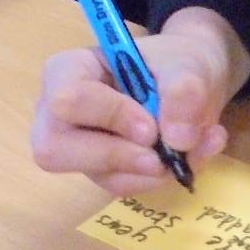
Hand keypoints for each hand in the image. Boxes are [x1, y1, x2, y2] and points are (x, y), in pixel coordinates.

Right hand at [30, 6, 249, 194]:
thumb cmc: (175, 63)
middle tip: (160, 154)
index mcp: (68, 71)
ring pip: (98, 175)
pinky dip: (162, 177)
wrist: (193, 85)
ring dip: (153, 170)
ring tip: (194, 146)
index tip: (150, 126)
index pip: (67, 100)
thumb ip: (184, 91)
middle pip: (55, 151)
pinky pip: (125, 186)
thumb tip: (177, 140)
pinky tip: (190, 156)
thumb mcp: (187, 64)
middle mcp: (61, 114)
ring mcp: (79, 148)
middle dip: (118, 156)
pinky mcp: (104, 171)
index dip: (110, 117)